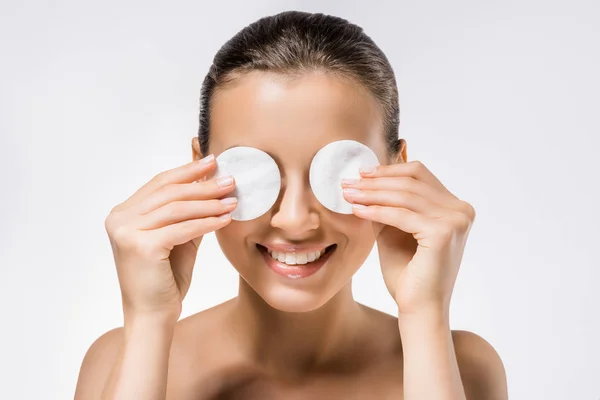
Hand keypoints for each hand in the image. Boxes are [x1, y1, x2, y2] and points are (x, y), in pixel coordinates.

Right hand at [104, 156, 236, 321]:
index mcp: (124, 214)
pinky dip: (206, 222)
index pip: (159, 184)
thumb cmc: (165, 280)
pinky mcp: (140, 246)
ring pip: (177, 208)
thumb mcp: (178, 238)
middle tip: (230, 179)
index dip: (187, 171)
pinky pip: (182, 228)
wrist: (152, 316)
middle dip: (203, 184)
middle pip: (169, 192)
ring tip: (233, 200)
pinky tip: (225, 219)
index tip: (212, 161)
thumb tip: (210, 184)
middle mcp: (120, 219)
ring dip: (209, 203)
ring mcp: (127, 231)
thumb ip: (188, 213)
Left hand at [341, 160, 475, 314]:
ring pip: (404, 195)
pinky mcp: (443, 233)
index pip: (420, 175)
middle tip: (348, 183)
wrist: (419, 309)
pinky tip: (356, 211)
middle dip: (376, 180)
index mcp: (456, 208)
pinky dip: (376, 211)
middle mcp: (461, 211)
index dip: (389, 170)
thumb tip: (365, 179)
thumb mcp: (395, 230)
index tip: (361, 173)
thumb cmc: (408, 274)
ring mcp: (455, 221)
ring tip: (348, 195)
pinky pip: (401, 215)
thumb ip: (388, 205)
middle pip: (412, 181)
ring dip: (372, 193)